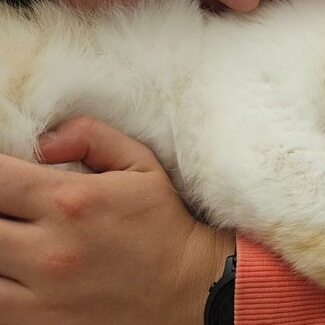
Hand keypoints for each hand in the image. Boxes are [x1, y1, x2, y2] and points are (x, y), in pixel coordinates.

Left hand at [0, 116, 234, 324]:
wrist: (188, 287)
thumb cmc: (161, 222)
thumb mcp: (141, 163)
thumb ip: (91, 136)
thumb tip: (44, 141)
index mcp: (71, 201)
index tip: (9, 175)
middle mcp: (49, 250)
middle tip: (15, 204)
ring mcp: (41, 294)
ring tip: (16, 236)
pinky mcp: (40, 324)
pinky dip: (1, 281)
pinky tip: (17, 269)